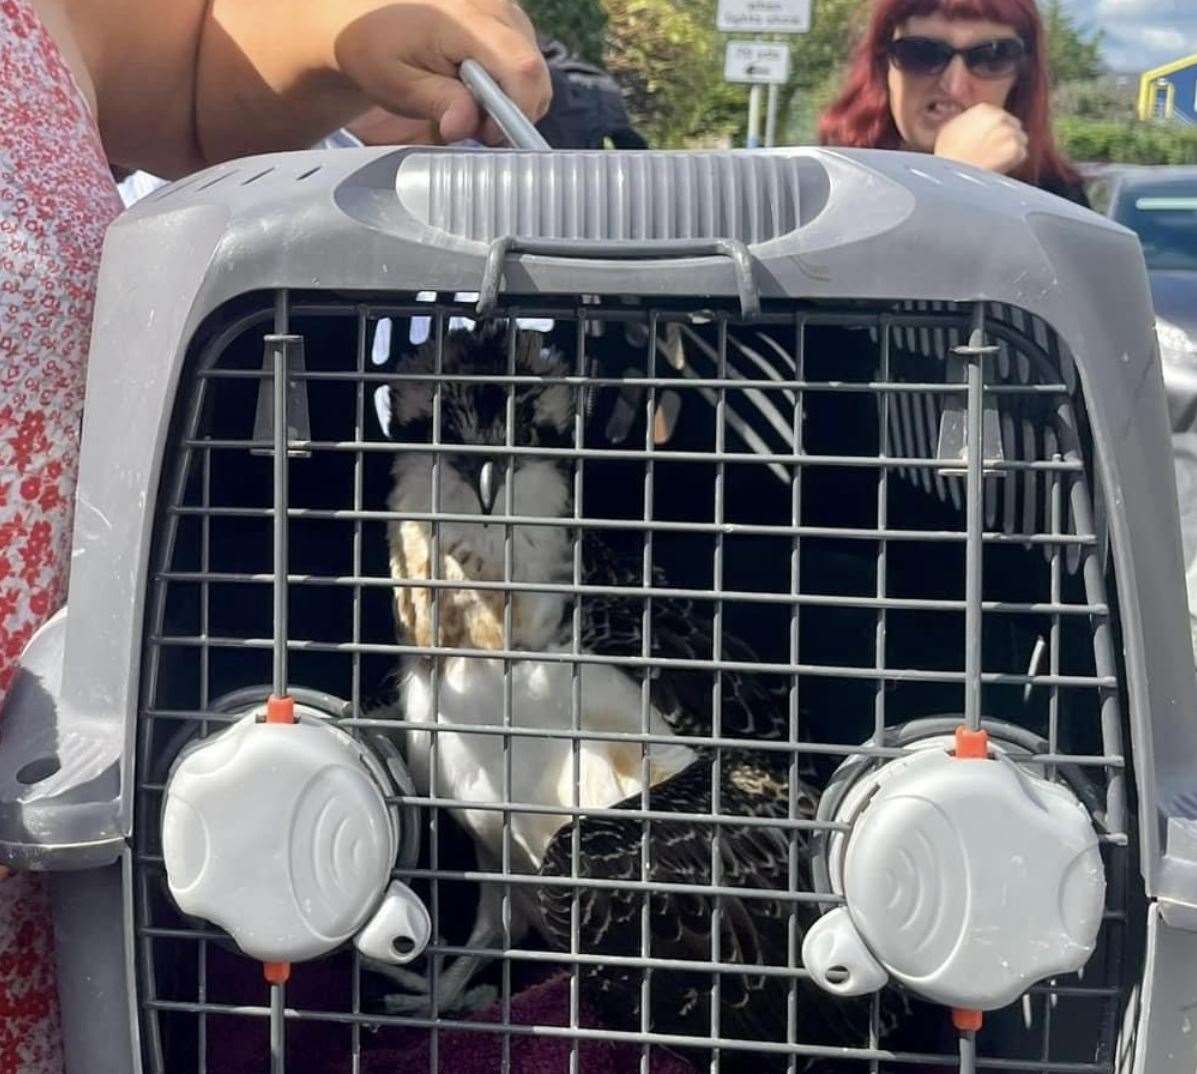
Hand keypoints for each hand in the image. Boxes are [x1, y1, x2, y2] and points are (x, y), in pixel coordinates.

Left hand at [326, 1, 550, 144]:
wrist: (366, 17)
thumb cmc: (378, 51)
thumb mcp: (398, 83)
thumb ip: (437, 102)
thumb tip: (466, 126)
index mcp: (464, 20)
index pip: (521, 69)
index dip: (515, 111)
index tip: (486, 135)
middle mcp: (494, 6)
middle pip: (535, 73)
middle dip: (513, 112)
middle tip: (475, 126)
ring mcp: (505, 9)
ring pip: (535, 71)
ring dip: (511, 101)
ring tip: (471, 105)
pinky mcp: (508, 17)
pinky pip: (526, 61)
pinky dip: (509, 86)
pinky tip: (478, 88)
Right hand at [933, 103, 1027, 175]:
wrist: (951, 175)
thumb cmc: (947, 155)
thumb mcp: (950, 128)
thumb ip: (967, 120)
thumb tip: (973, 122)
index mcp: (983, 109)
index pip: (1000, 116)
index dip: (995, 129)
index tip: (989, 139)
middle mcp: (1000, 116)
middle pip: (1013, 125)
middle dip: (1006, 138)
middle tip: (994, 151)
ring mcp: (1010, 132)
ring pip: (1020, 139)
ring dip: (1011, 149)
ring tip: (996, 161)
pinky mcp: (1015, 149)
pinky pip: (1021, 154)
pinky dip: (1013, 162)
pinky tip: (999, 167)